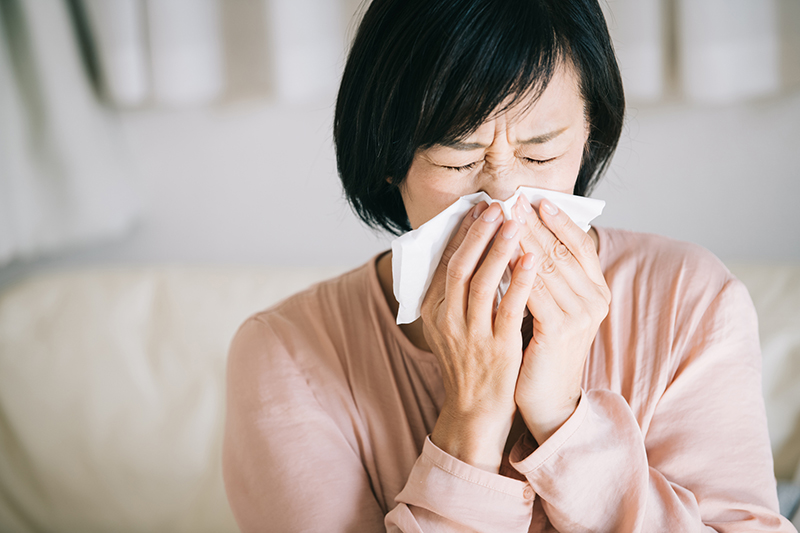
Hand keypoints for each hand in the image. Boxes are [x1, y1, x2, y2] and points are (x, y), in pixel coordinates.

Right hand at [422, 201, 537, 471]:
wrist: (474, 411)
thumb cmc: (468, 364)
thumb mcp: (449, 327)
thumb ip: (454, 294)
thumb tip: (466, 252)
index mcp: (433, 311)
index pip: (445, 263)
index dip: (462, 234)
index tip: (478, 210)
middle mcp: (447, 321)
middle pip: (459, 267)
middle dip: (478, 234)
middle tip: (496, 206)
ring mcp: (471, 336)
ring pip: (481, 284)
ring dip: (498, 250)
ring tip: (515, 223)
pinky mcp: (497, 349)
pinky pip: (508, 309)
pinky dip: (520, 282)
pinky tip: (533, 259)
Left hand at [513, 197, 610, 443]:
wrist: (548, 400)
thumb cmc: (544, 351)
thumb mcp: (553, 308)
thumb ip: (549, 277)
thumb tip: (527, 236)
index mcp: (597, 290)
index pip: (580, 244)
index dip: (559, 219)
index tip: (535, 198)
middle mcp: (595, 299)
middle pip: (561, 249)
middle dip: (533, 222)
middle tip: (511, 199)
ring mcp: (581, 315)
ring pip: (546, 265)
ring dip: (522, 238)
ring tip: (502, 218)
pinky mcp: (560, 330)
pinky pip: (534, 290)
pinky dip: (517, 269)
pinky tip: (500, 253)